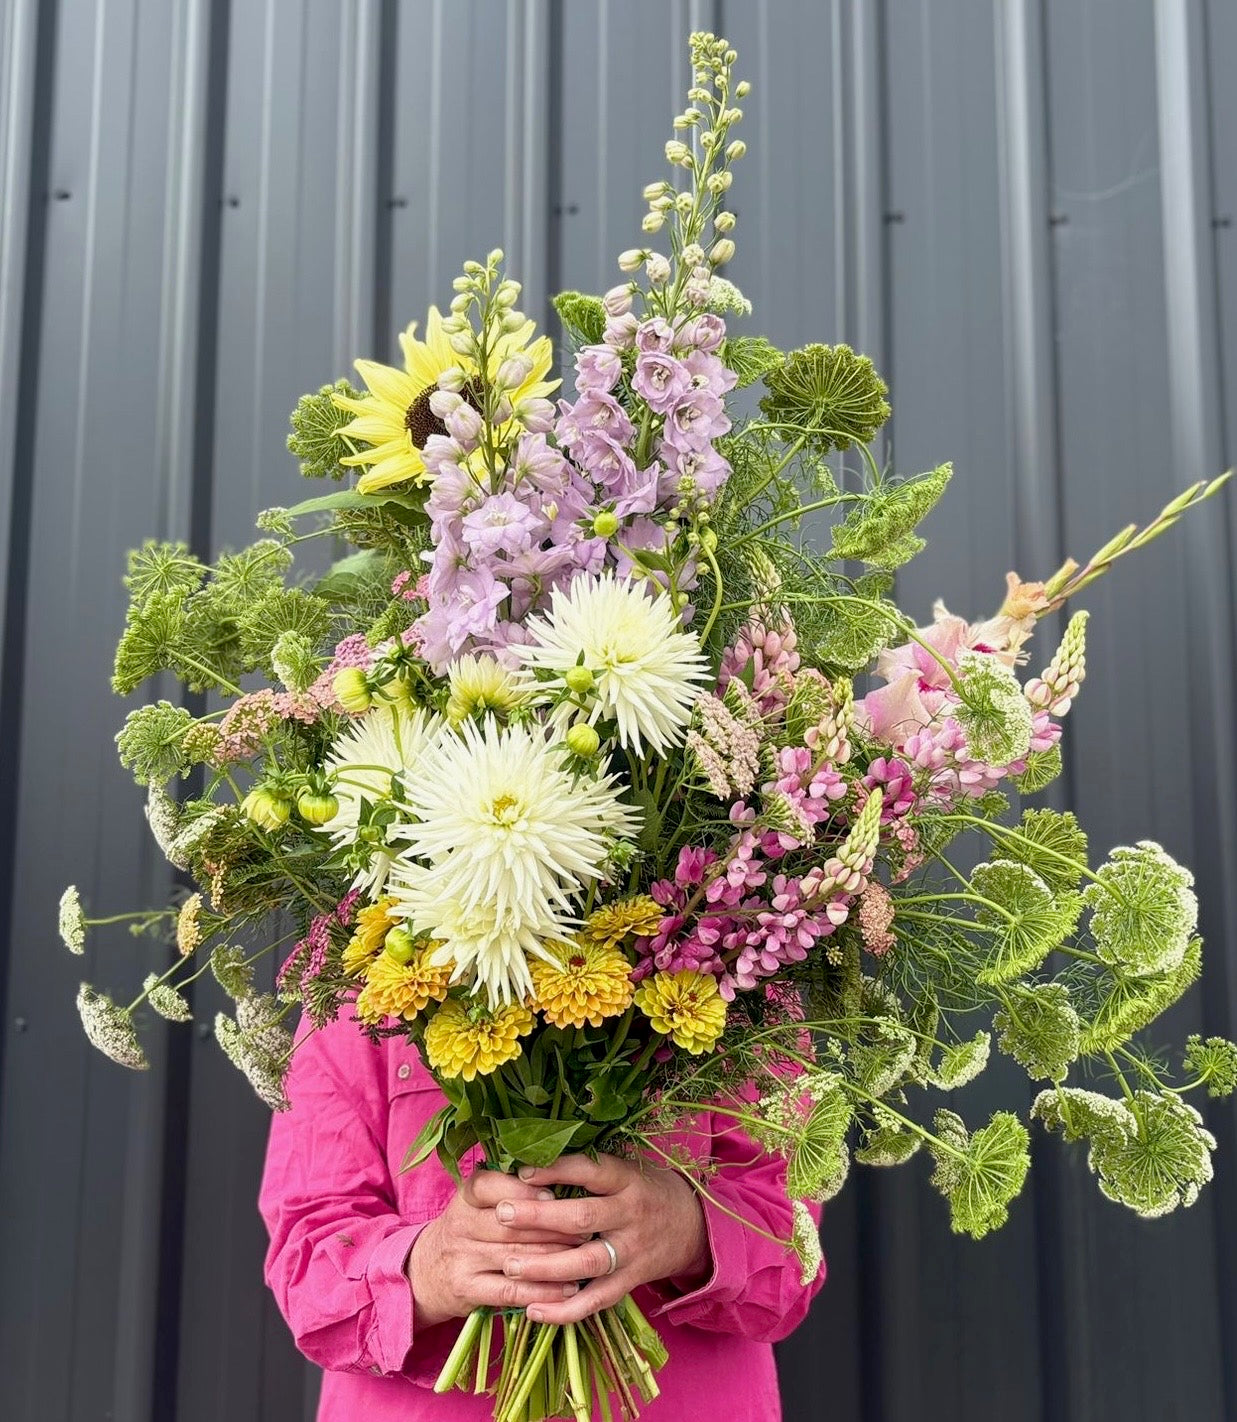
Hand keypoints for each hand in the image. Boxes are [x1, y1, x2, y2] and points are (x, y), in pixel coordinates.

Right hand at [407, 1169, 591, 1327]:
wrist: (423, 1271)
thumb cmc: (467, 1230)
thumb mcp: (477, 1202)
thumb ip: (510, 1189)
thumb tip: (563, 1178)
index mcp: (466, 1195)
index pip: (492, 1185)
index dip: (525, 1191)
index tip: (556, 1195)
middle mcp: (460, 1223)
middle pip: (512, 1224)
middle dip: (553, 1228)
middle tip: (587, 1230)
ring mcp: (462, 1258)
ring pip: (515, 1257)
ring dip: (555, 1260)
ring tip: (584, 1258)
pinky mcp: (467, 1289)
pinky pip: (510, 1291)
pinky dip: (541, 1291)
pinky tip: (566, 1290)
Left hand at [489, 1153, 709, 1325]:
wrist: (692, 1227)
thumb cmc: (646, 1189)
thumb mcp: (627, 1168)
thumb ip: (589, 1168)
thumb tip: (533, 1159)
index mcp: (628, 1180)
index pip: (591, 1172)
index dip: (557, 1170)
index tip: (522, 1172)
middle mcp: (630, 1215)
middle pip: (582, 1218)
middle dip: (539, 1218)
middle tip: (502, 1214)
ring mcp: (630, 1252)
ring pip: (586, 1263)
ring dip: (545, 1266)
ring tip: (509, 1265)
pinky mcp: (629, 1283)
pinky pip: (596, 1301)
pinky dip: (564, 1310)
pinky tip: (533, 1310)